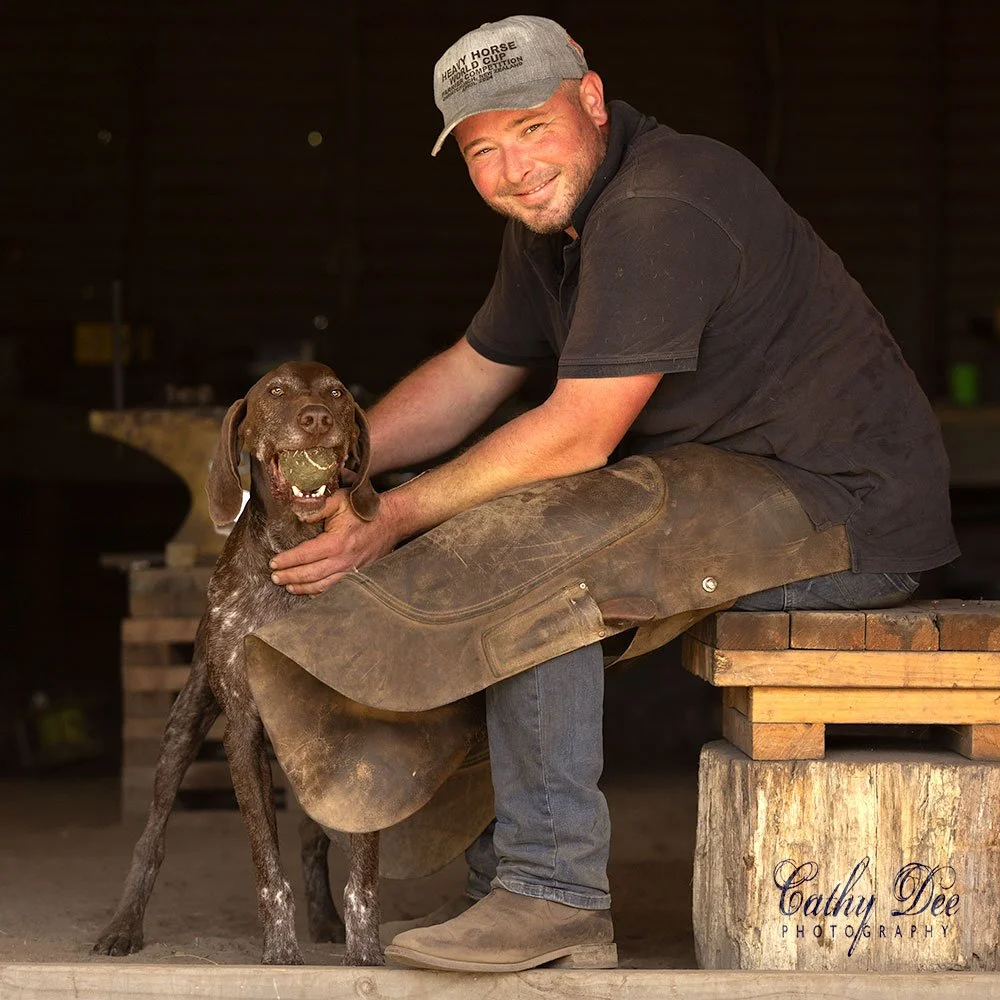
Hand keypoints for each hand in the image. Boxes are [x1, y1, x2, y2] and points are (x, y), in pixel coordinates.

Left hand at [269, 488, 396, 594]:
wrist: (391, 520)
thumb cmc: (365, 510)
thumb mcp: (339, 500)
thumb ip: (317, 507)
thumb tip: (297, 515)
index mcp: (336, 542)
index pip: (305, 555)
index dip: (287, 560)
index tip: (274, 562)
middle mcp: (343, 560)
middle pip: (310, 575)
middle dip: (290, 577)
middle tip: (275, 577)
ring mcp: (352, 569)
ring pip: (322, 586)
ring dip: (303, 588)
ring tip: (288, 586)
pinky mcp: (358, 573)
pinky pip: (336, 588)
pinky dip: (320, 592)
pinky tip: (310, 591)